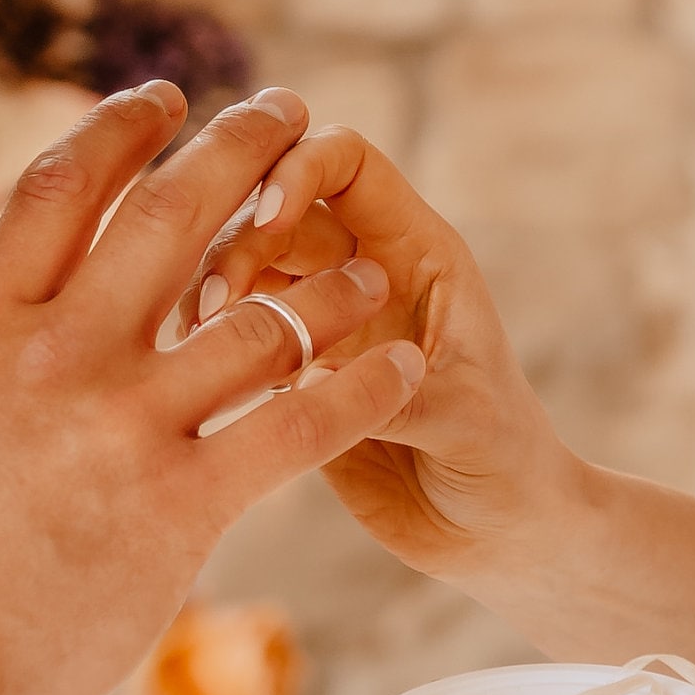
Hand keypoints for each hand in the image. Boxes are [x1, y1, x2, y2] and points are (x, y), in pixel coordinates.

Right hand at [0, 84, 425, 694]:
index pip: (62, 191)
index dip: (119, 132)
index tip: (162, 103)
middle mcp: (60, 357)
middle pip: (168, 219)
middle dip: (238, 150)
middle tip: (287, 114)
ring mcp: (123, 426)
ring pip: (254, 319)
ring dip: (325, 284)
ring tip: (369, 268)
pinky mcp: (177, 505)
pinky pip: (294, 427)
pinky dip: (360, 388)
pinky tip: (403, 368)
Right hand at [190, 124, 587, 583]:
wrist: (494, 531)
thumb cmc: (504, 461)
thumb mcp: (464, 420)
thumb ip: (394, 390)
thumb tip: (311, 376)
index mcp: (416, 252)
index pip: (346, 163)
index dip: (298, 167)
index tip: (266, 220)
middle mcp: (362, 272)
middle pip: (274, 207)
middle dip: (233, 239)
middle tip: (211, 305)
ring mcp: (323, 322)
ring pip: (242, 268)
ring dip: (207, 290)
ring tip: (194, 339)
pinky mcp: (291, 373)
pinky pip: (232, 336)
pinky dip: (203, 344)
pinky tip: (189, 373)